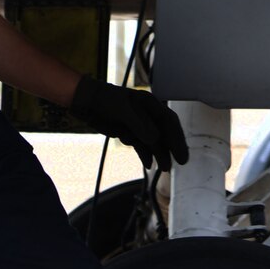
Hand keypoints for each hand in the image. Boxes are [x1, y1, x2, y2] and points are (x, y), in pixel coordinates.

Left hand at [70, 77, 189, 167]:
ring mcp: (139, 125)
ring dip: (160, 154)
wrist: (88, 102)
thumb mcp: (123, 110)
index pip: (169, 121)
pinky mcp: (129, 132)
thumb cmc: (106, 100)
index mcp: (150, 104)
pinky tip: (149, 164)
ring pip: (154, 141)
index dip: (177, 137)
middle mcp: (148, 115)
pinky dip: (145, 154)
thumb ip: (139, 124)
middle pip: (165, 132)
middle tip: (182, 162)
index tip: (182, 153)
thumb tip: (154, 140)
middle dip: (173, 147)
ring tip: (165, 168)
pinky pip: (141, 145)